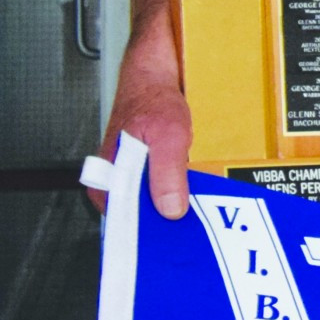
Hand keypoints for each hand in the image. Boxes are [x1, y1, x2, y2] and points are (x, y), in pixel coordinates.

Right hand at [89, 0, 192, 220]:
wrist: (156, 68)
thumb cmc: (151, 96)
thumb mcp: (167, 135)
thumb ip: (167, 172)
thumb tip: (171, 208)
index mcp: (109, 184)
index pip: (129, 228)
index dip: (154, 241)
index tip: (177, 251)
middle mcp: (121, 185)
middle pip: (149, 219)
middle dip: (175, 228)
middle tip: (203, 238)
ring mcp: (139, 178)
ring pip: (164, 205)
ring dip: (186, 210)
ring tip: (210, 222)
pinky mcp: (157, 170)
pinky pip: (174, 189)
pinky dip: (191, 194)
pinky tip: (208, 197)